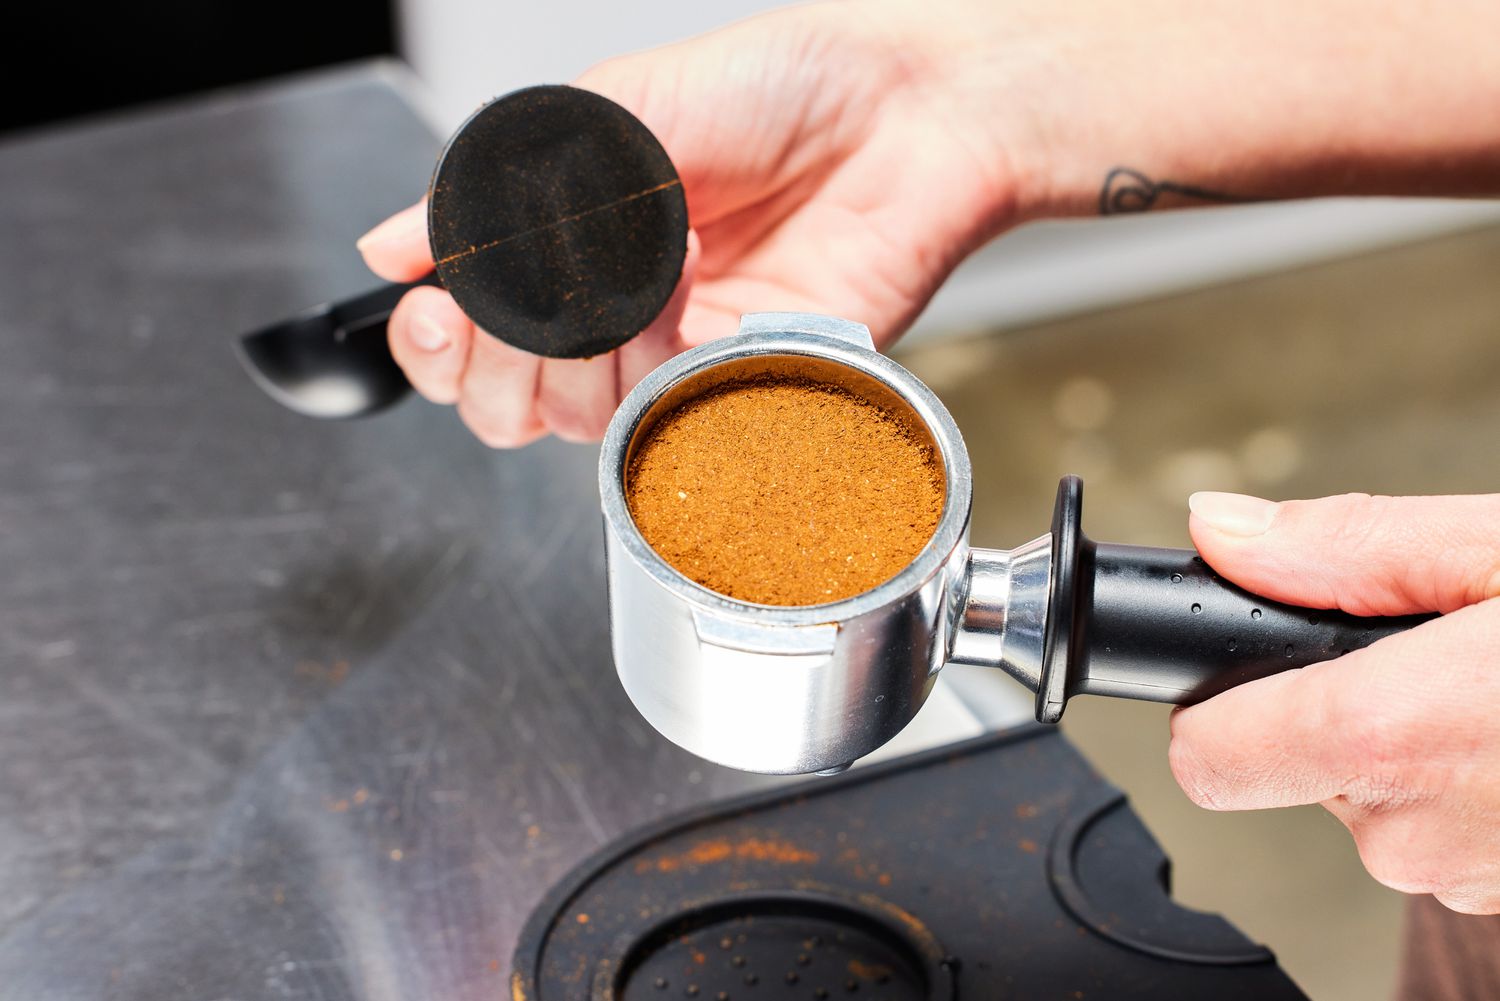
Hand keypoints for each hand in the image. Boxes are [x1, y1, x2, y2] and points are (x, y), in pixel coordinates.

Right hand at [356, 0, 1022, 445]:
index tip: (444, 310)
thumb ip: (496, 185)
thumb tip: (395, 242)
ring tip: (653, 281)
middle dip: (502, 364)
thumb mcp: (613, 113)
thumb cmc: (777, 89)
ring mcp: (675, 358)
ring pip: (578, 424)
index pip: (461, 331)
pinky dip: (667, 380)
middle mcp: (613, 311)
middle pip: (503, 401)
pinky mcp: (741, 388)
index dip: (436, 339)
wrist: (905, 114)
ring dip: (596, 357)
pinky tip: (698, 319)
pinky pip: (669, 425)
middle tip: (547, 303)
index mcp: (567, 241)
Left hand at [1171, 490, 1499, 912]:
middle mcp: (1408, 831)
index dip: (1212, 702)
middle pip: (1286, 767)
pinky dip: (1456, 782)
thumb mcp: (1496, 550)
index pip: (1203, 755)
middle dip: (1331, 707)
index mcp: (1387, 736)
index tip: (1244, 665)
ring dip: (1403, 744)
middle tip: (1418, 653)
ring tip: (1480, 688)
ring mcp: (1459, 876)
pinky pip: (1433, 828)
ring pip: (1366, 798)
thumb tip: (1220, 530)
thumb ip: (1344, 544)